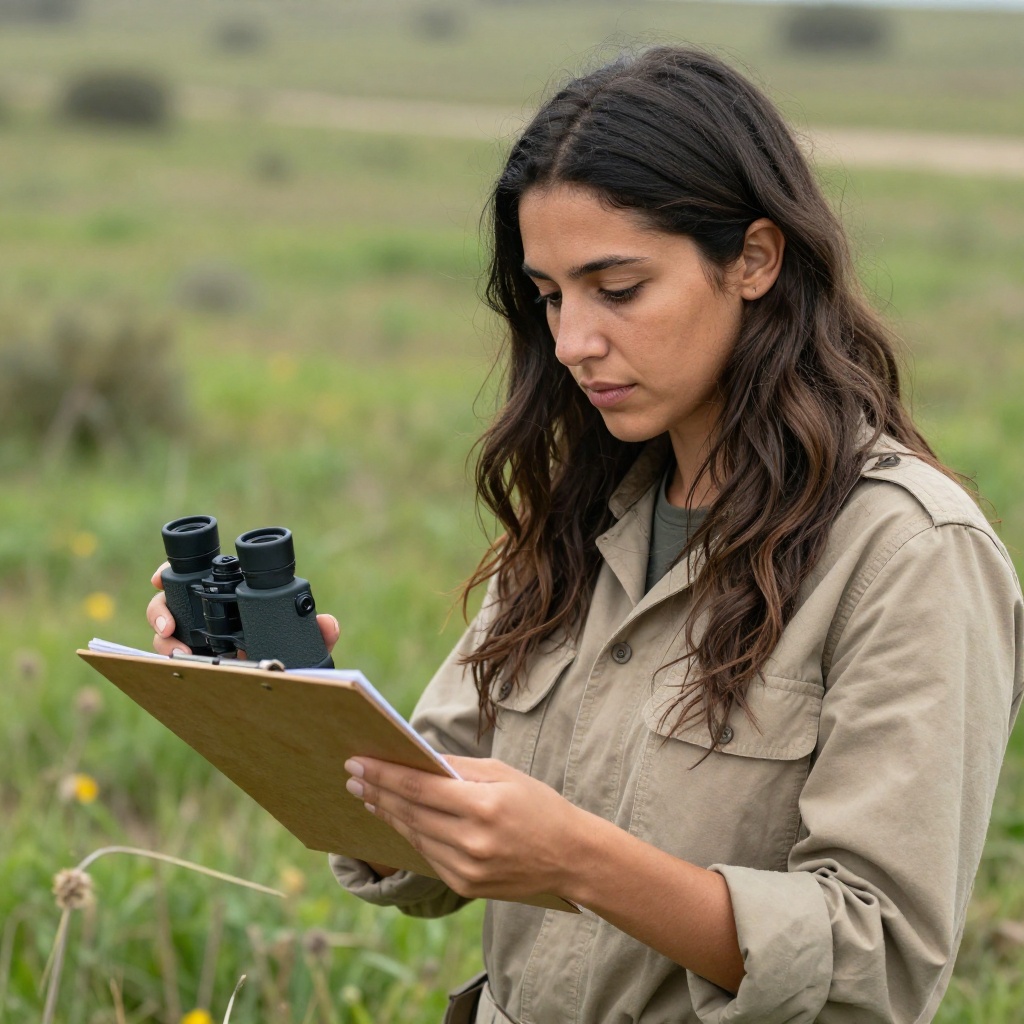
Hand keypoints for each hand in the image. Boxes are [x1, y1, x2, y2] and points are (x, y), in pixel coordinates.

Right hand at [147, 562, 340, 656]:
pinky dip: (166, 664)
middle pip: (169, 604)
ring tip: (180, 656)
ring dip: (164, 642)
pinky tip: (176, 669)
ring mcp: (197, 640)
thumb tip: (327, 623)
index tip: (158, 578)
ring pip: (165, 635)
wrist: (287, 684)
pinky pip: (170, 662)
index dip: (168, 575)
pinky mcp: (193, 664)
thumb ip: (316, 630)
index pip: (193, 577)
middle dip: (160, 612)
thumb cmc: (293, 650)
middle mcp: (207, 615)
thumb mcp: (304, 639)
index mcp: (230, 597)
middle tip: (169, 628)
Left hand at [344, 755, 584, 901]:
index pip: (419, 787)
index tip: (358, 762)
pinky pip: (429, 857)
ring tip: (367, 796)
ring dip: (387, 814)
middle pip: (410, 812)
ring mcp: (468, 868)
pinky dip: (410, 836)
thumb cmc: (539, 805)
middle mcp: (472, 841)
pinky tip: (396, 820)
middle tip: (352, 776)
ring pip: (415, 836)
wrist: (572, 857)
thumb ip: (459, 768)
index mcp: (483, 805)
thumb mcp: (505, 774)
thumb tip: (418, 757)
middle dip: (377, 792)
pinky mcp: (467, 887)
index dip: (384, 774)